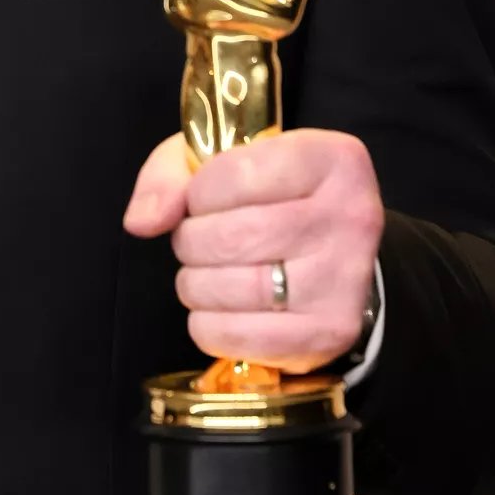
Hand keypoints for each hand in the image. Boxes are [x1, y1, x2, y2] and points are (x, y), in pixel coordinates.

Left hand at [122, 128, 382, 372]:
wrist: (330, 254)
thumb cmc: (269, 197)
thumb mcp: (220, 161)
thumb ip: (171, 175)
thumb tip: (142, 222)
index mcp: (331, 159)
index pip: (233, 174)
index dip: (198, 193)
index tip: (202, 200)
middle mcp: (352, 216)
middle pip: (230, 236)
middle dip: (191, 242)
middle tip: (198, 242)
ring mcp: (345, 279)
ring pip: (231, 287)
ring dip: (196, 284)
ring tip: (209, 273)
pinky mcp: (331, 332)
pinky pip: (238, 335)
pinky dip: (209, 325)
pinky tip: (221, 309)